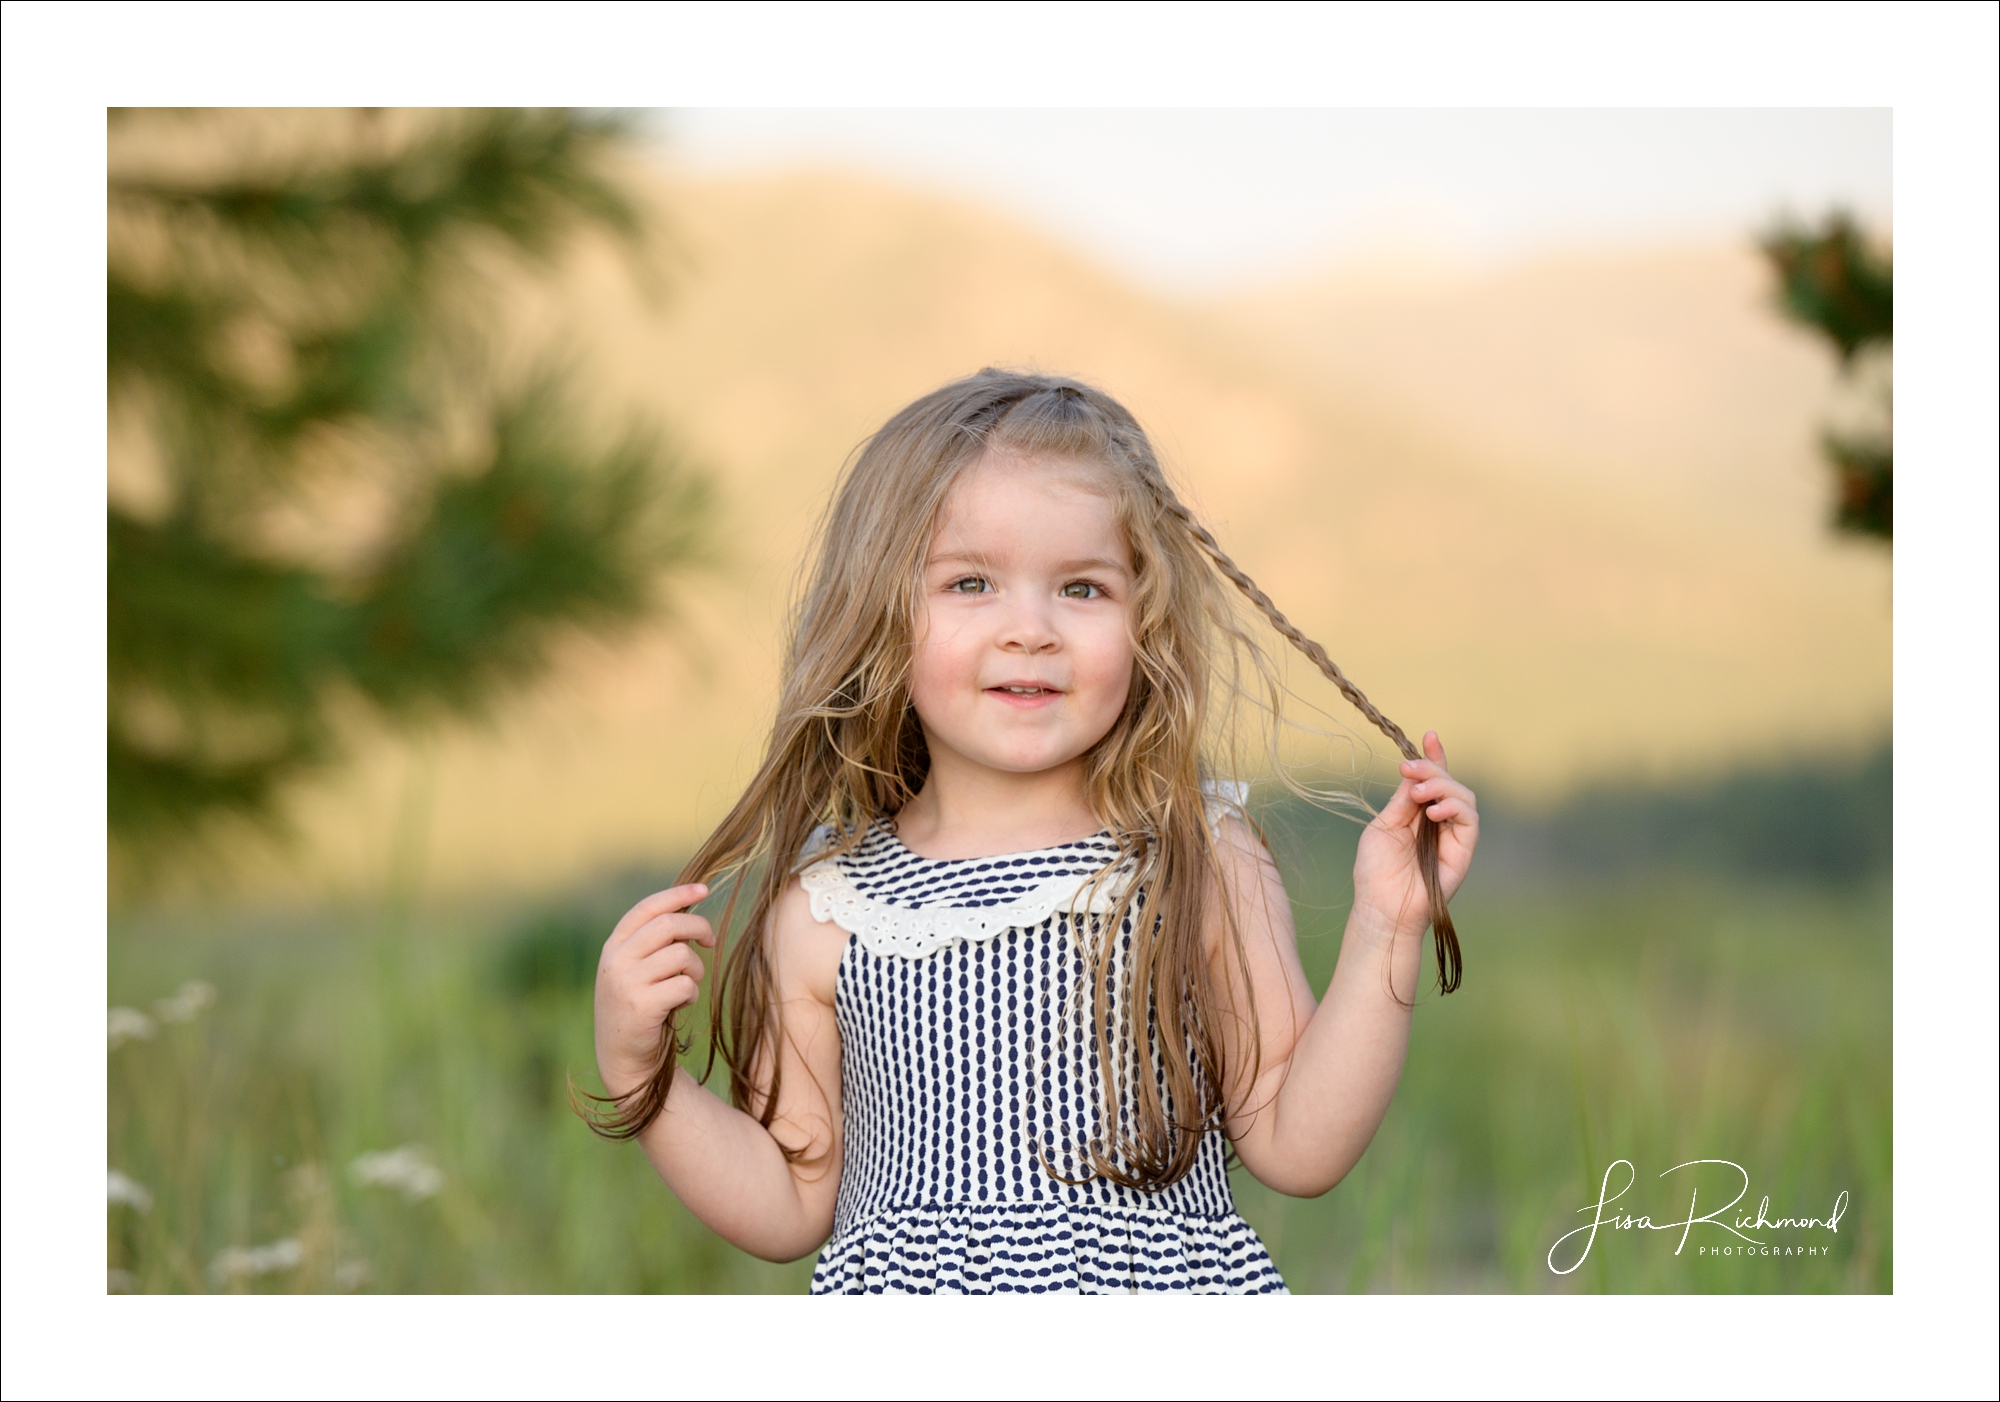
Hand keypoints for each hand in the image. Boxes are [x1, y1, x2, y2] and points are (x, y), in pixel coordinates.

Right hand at [594, 884, 714, 1096]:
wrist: (622, 1057)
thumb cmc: (639, 1006)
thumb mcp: (636, 969)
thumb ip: (653, 942)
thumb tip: (690, 910)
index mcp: (614, 946)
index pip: (647, 908)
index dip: (678, 895)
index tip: (704, 889)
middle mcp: (615, 960)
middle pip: (669, 925)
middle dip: (698, 927)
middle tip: (710, 941)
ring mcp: (626, 982)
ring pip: (681, 956)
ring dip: (695, 970)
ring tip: (687, 985)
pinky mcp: (641, 1006)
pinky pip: (684, 985)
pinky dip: (691, 993)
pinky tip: (681, 1004)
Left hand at [1352, 732, 1478, 941]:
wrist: (1381, 907)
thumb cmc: (1376, 872)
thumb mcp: (1384, 825)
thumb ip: (1402, 800)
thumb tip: (1413, 772)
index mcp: (1418, 815)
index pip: (1432, 781)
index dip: (1434, 758)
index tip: (1428, 736)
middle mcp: (1439, 824)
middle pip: (1449, 783)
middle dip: (1431, 769)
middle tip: (1407, 769)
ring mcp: (1453, 837)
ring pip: (1463, 796)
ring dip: (1441, 786)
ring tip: (1418, 792)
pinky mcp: (1464, 851)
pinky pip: (1470, 819)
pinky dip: (1453, 807)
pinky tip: (1431, 812)